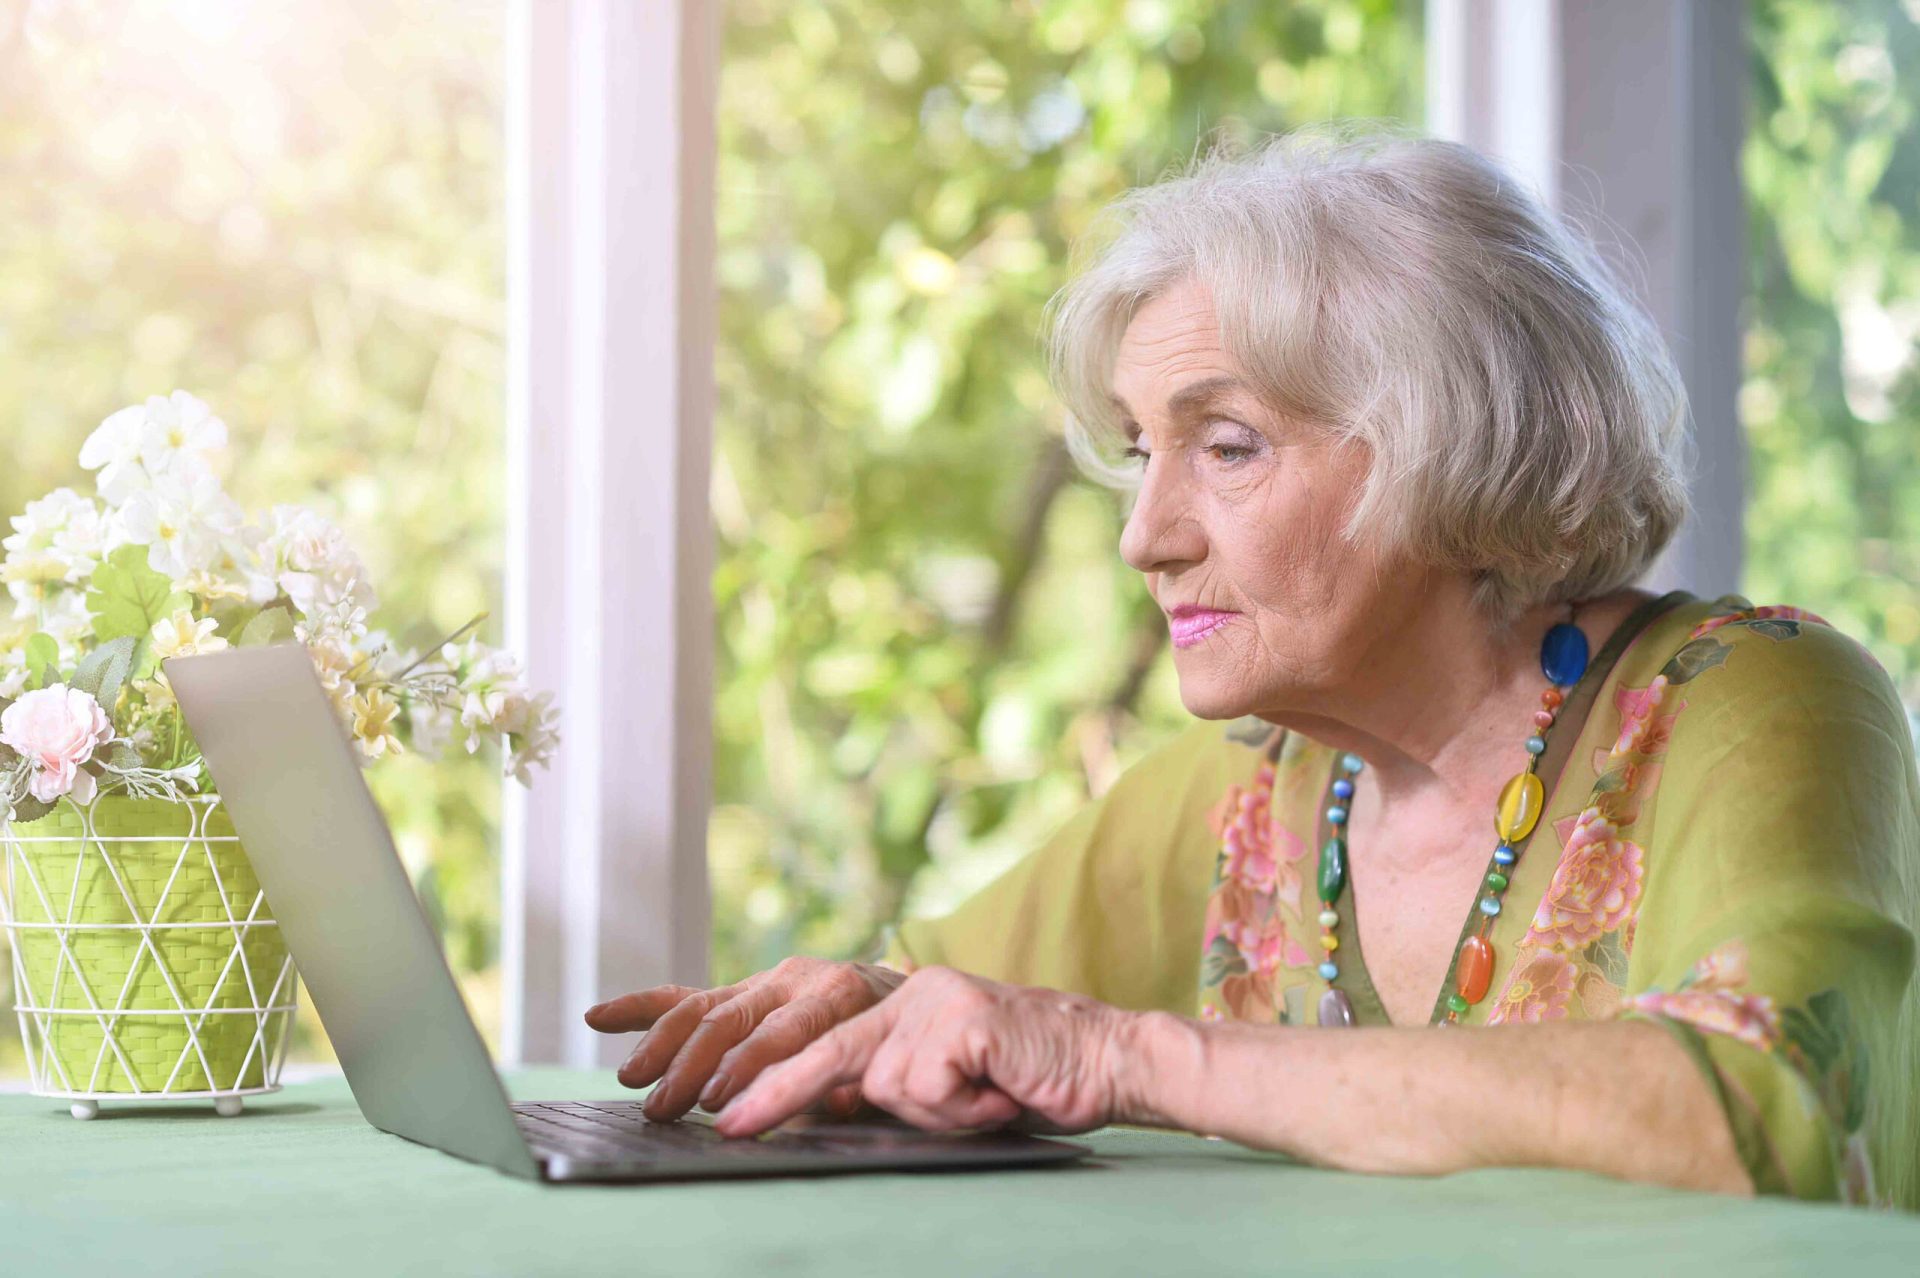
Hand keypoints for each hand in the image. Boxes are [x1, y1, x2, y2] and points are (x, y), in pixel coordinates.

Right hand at [583, 957, 907, 1120]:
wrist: (910, 998)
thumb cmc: (899, 1044)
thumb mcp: (891, 1062)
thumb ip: (859, 1083)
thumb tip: (834, 1101)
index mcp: (839, 992)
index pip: (784, 1031)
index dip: (747, 1067)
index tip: (715, 1103)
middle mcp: (798, 977)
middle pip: (733, 1019)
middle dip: (692, 1066)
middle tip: (663, 1108)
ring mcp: (766, 980)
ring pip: (704, 1007)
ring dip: (662, 1045)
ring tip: (631, 1081)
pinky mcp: (743, 990)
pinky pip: (688, 995)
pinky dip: (643, 1008)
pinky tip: (599, 1017)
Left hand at [712, 966, 1146, 1138]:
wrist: (1111, 1061)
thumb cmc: (1035, 1083)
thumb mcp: (951, 1088)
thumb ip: (896, 1086)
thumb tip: (825, 1105)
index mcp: (906, 1004)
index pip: (826, 1040)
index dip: (772, 1075)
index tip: (727, 1113)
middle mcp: (914, 992)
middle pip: (827, 1047)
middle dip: (773, 1091)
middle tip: (728, 1126)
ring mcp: (936, 999)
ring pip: (887, 1084)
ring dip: (937, 1113)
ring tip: (987, 1099)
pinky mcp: (961, 1016)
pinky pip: (928, 1086)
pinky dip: (963, 1108)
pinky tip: (1000, 1093)